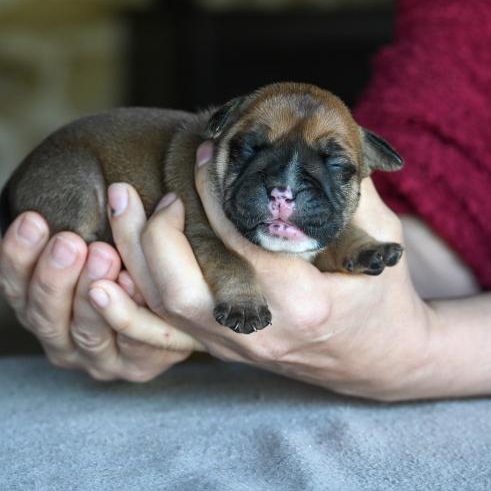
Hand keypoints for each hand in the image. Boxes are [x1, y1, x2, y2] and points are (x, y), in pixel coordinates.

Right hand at [0, 208, 198, 381]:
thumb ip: (17, 239)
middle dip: (54, 277)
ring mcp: (97, 359)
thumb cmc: (107, 256)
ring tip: (104, 255)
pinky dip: (132, 313)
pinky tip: (135, 283)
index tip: (32, 219)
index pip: (13, 287)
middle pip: (45, 315)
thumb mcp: (60, 240)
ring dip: (92, 294)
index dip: (18, 255)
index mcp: (34, 309)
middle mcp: (60, 341)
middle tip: (69, 242)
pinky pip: (134, 343)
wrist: (167, 285)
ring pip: (87, 332)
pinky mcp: (138, 366)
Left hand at [86, 142, 434, 400]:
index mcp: (304, 303)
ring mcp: (235, 347)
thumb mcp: (381, 237)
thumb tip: (312, 130)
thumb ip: (347, 187)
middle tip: (142, 186)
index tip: (205, 153)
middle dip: (151, 233)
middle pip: (181, 288)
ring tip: (120, 203)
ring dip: (131, 255)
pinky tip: (109, 263)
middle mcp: (261, 331)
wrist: (379, 360)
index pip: (241, 244)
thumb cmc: (382, 294)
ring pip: (161, 310)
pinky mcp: (221, 350)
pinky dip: (129, 297)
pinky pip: (159, 331)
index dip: (213, 194)